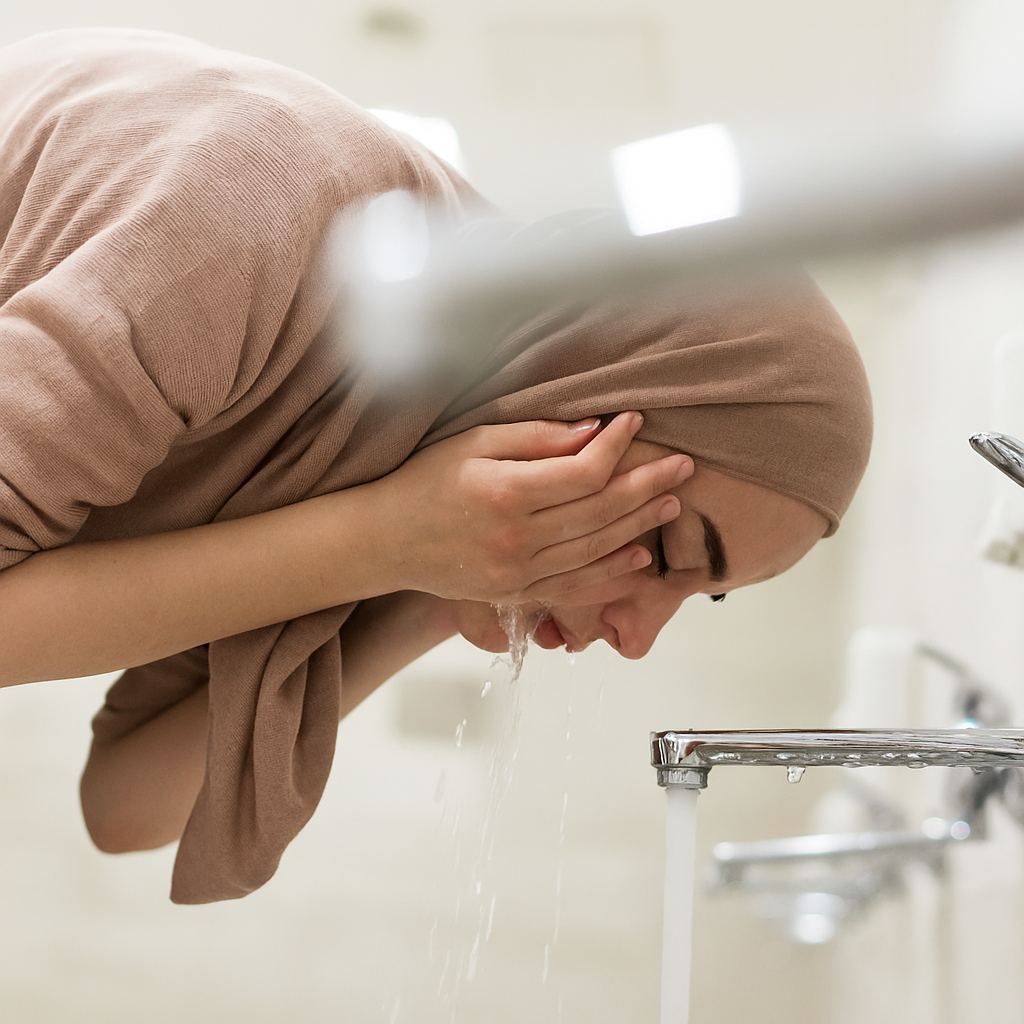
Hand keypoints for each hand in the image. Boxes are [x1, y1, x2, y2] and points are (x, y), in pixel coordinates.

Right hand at [368, 412, 692, 603]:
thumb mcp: (472, 443)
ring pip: (595, 550)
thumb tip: (592, 432)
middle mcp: (516, 539)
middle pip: (600, 512)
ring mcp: (518, 573)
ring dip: (639, 526)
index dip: (617, 446)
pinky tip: (638, 558)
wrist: (385, 540)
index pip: (583, 472)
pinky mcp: (516, 593)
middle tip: (682, 465)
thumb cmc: (424, 481)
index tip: (635, 420)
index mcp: (505, 493)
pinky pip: (575, 587)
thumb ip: (534, 438)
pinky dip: (611, 575)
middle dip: (647, 485)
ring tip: (671, 503)